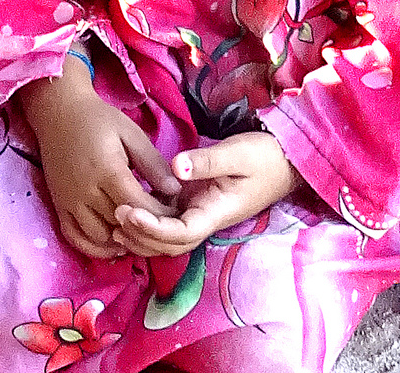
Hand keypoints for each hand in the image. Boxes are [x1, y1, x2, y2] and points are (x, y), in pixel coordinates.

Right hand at [19, 55, 180, 258]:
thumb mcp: (131, 134)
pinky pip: (76, 239)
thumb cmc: (99, 120)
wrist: (59, 113)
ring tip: (141, 232)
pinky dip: (96, 247)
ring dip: (122, 240)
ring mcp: (70, 202)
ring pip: (101, 237)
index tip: (174, 212)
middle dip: (146, 228)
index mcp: (108, 171)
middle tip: (163, 224)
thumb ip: (152, 163)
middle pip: (121, 224)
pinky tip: (114, 243)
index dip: (159, 214)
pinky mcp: (59, 207)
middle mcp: (86, 192)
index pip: (138, 205)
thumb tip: (175, 191)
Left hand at [112, 132, 300, 257]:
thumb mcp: (238, 154)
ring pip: (167, 236)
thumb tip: (177, 167)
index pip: (180, 233)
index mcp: (216, 213)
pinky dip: (150, 219)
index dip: (153, 229)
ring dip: (142, 232)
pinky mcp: (196, 202)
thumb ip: (207, 161)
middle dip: (141, 235)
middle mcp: (206, 219)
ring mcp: (201, 212)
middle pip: (169, 244)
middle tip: (115, 214)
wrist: (284, 160)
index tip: (129, 213)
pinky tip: (130, 205)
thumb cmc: (264, 156)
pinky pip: (169, 219)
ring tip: (115, 217)